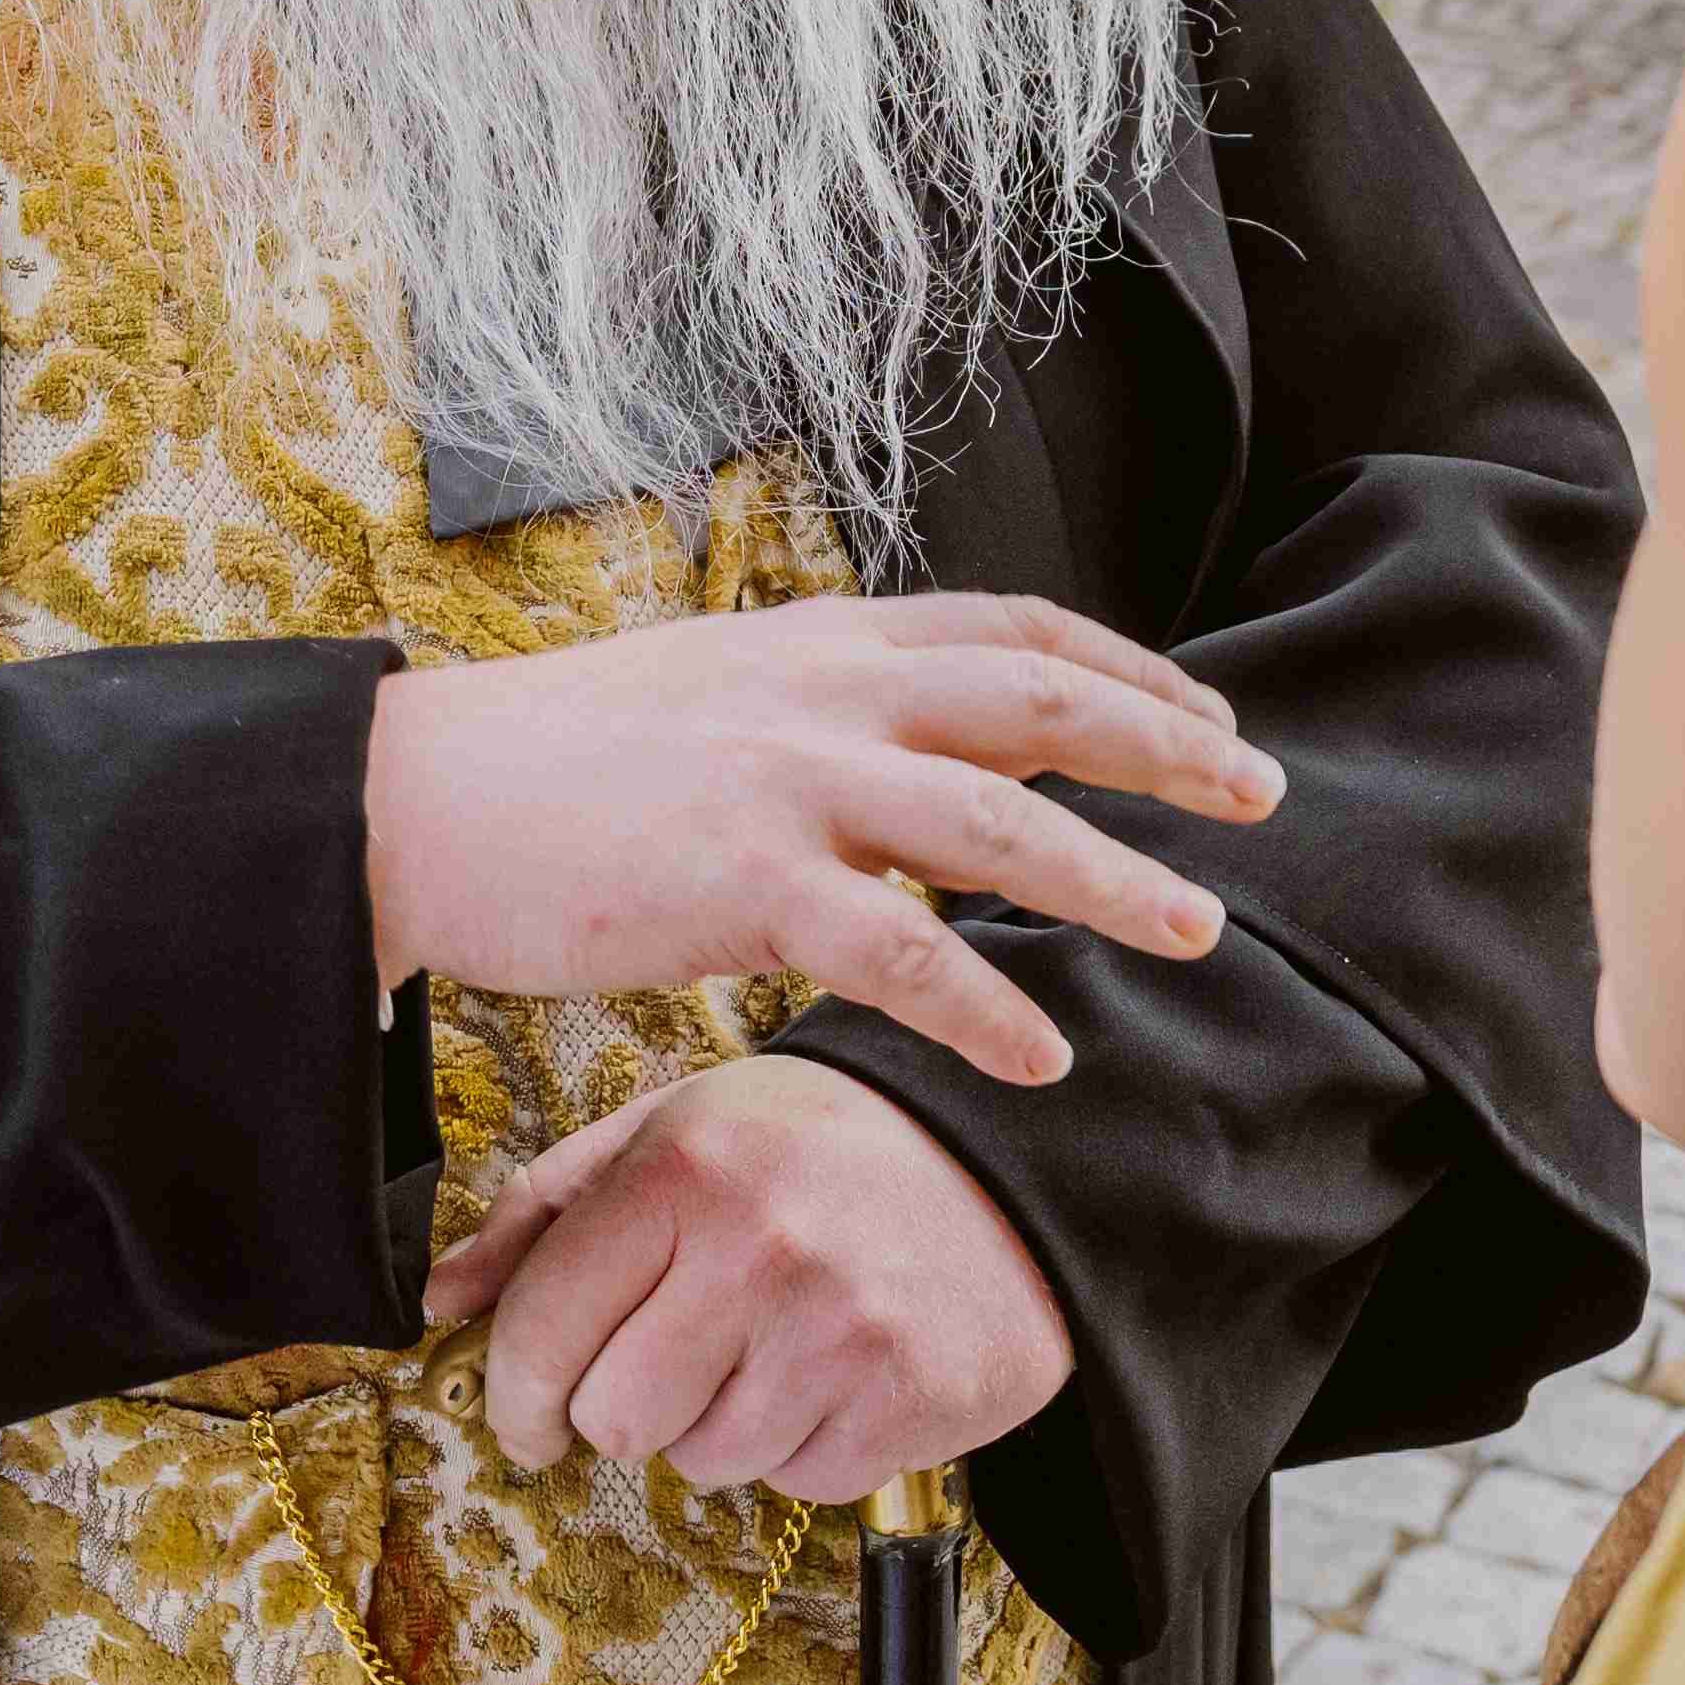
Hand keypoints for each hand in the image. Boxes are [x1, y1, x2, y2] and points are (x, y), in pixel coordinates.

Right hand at [361, 593, 1269, 1088]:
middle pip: (1040, 704)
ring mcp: (785, 780)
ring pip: (998, 820)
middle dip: (1168, 748)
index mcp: (818, 640)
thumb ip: (812, 701)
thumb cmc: (552, 763)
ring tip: (1200, 931)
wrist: (418, 800)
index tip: (1207, 710)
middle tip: (1265, 794)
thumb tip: (900, 733)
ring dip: (1114, 878)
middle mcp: (820, 691)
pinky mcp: (739, 880)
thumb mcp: (707, 687)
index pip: (1012, 628)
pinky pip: (899, 949)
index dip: (1127, 667)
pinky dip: (985, 1005)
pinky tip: (1042, 1056)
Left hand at [429, 1059, 1074, 1499]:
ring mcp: (842, 1327)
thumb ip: (547, 1211)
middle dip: (627, 1406)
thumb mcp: (676, 1131)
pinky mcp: (911, 1397)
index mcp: (688, 1167)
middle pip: (613, 1420)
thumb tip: (438, 1297)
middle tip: (679, 1360)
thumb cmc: (817, 1144)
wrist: (1010, 1159)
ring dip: (721, 1427)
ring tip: (774, 1347)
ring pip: (704, 1462)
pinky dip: (804, 1447)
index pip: (543, 1329)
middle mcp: (763, 1244)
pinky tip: (837, 1372)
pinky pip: (799, 1484)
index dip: (516, 1393)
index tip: (529, 1412)